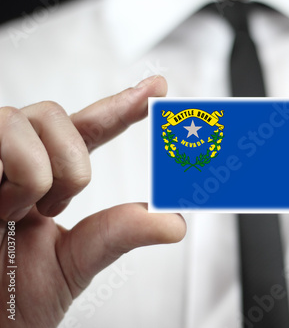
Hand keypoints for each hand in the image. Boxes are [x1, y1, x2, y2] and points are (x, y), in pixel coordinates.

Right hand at [0, 76, 185, 327]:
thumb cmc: (13, 296)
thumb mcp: (77, 260)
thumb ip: (121, 233)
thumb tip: (174, 222)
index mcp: (47, 175)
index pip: (88, 128)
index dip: (122, 105)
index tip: (158, 88)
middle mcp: (15, 158)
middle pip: (54, 114)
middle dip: (71, 164)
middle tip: (53, 208)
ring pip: (29, 117)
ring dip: (39, 172)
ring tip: (19, 212)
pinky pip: (2, 131)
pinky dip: (20, 176)